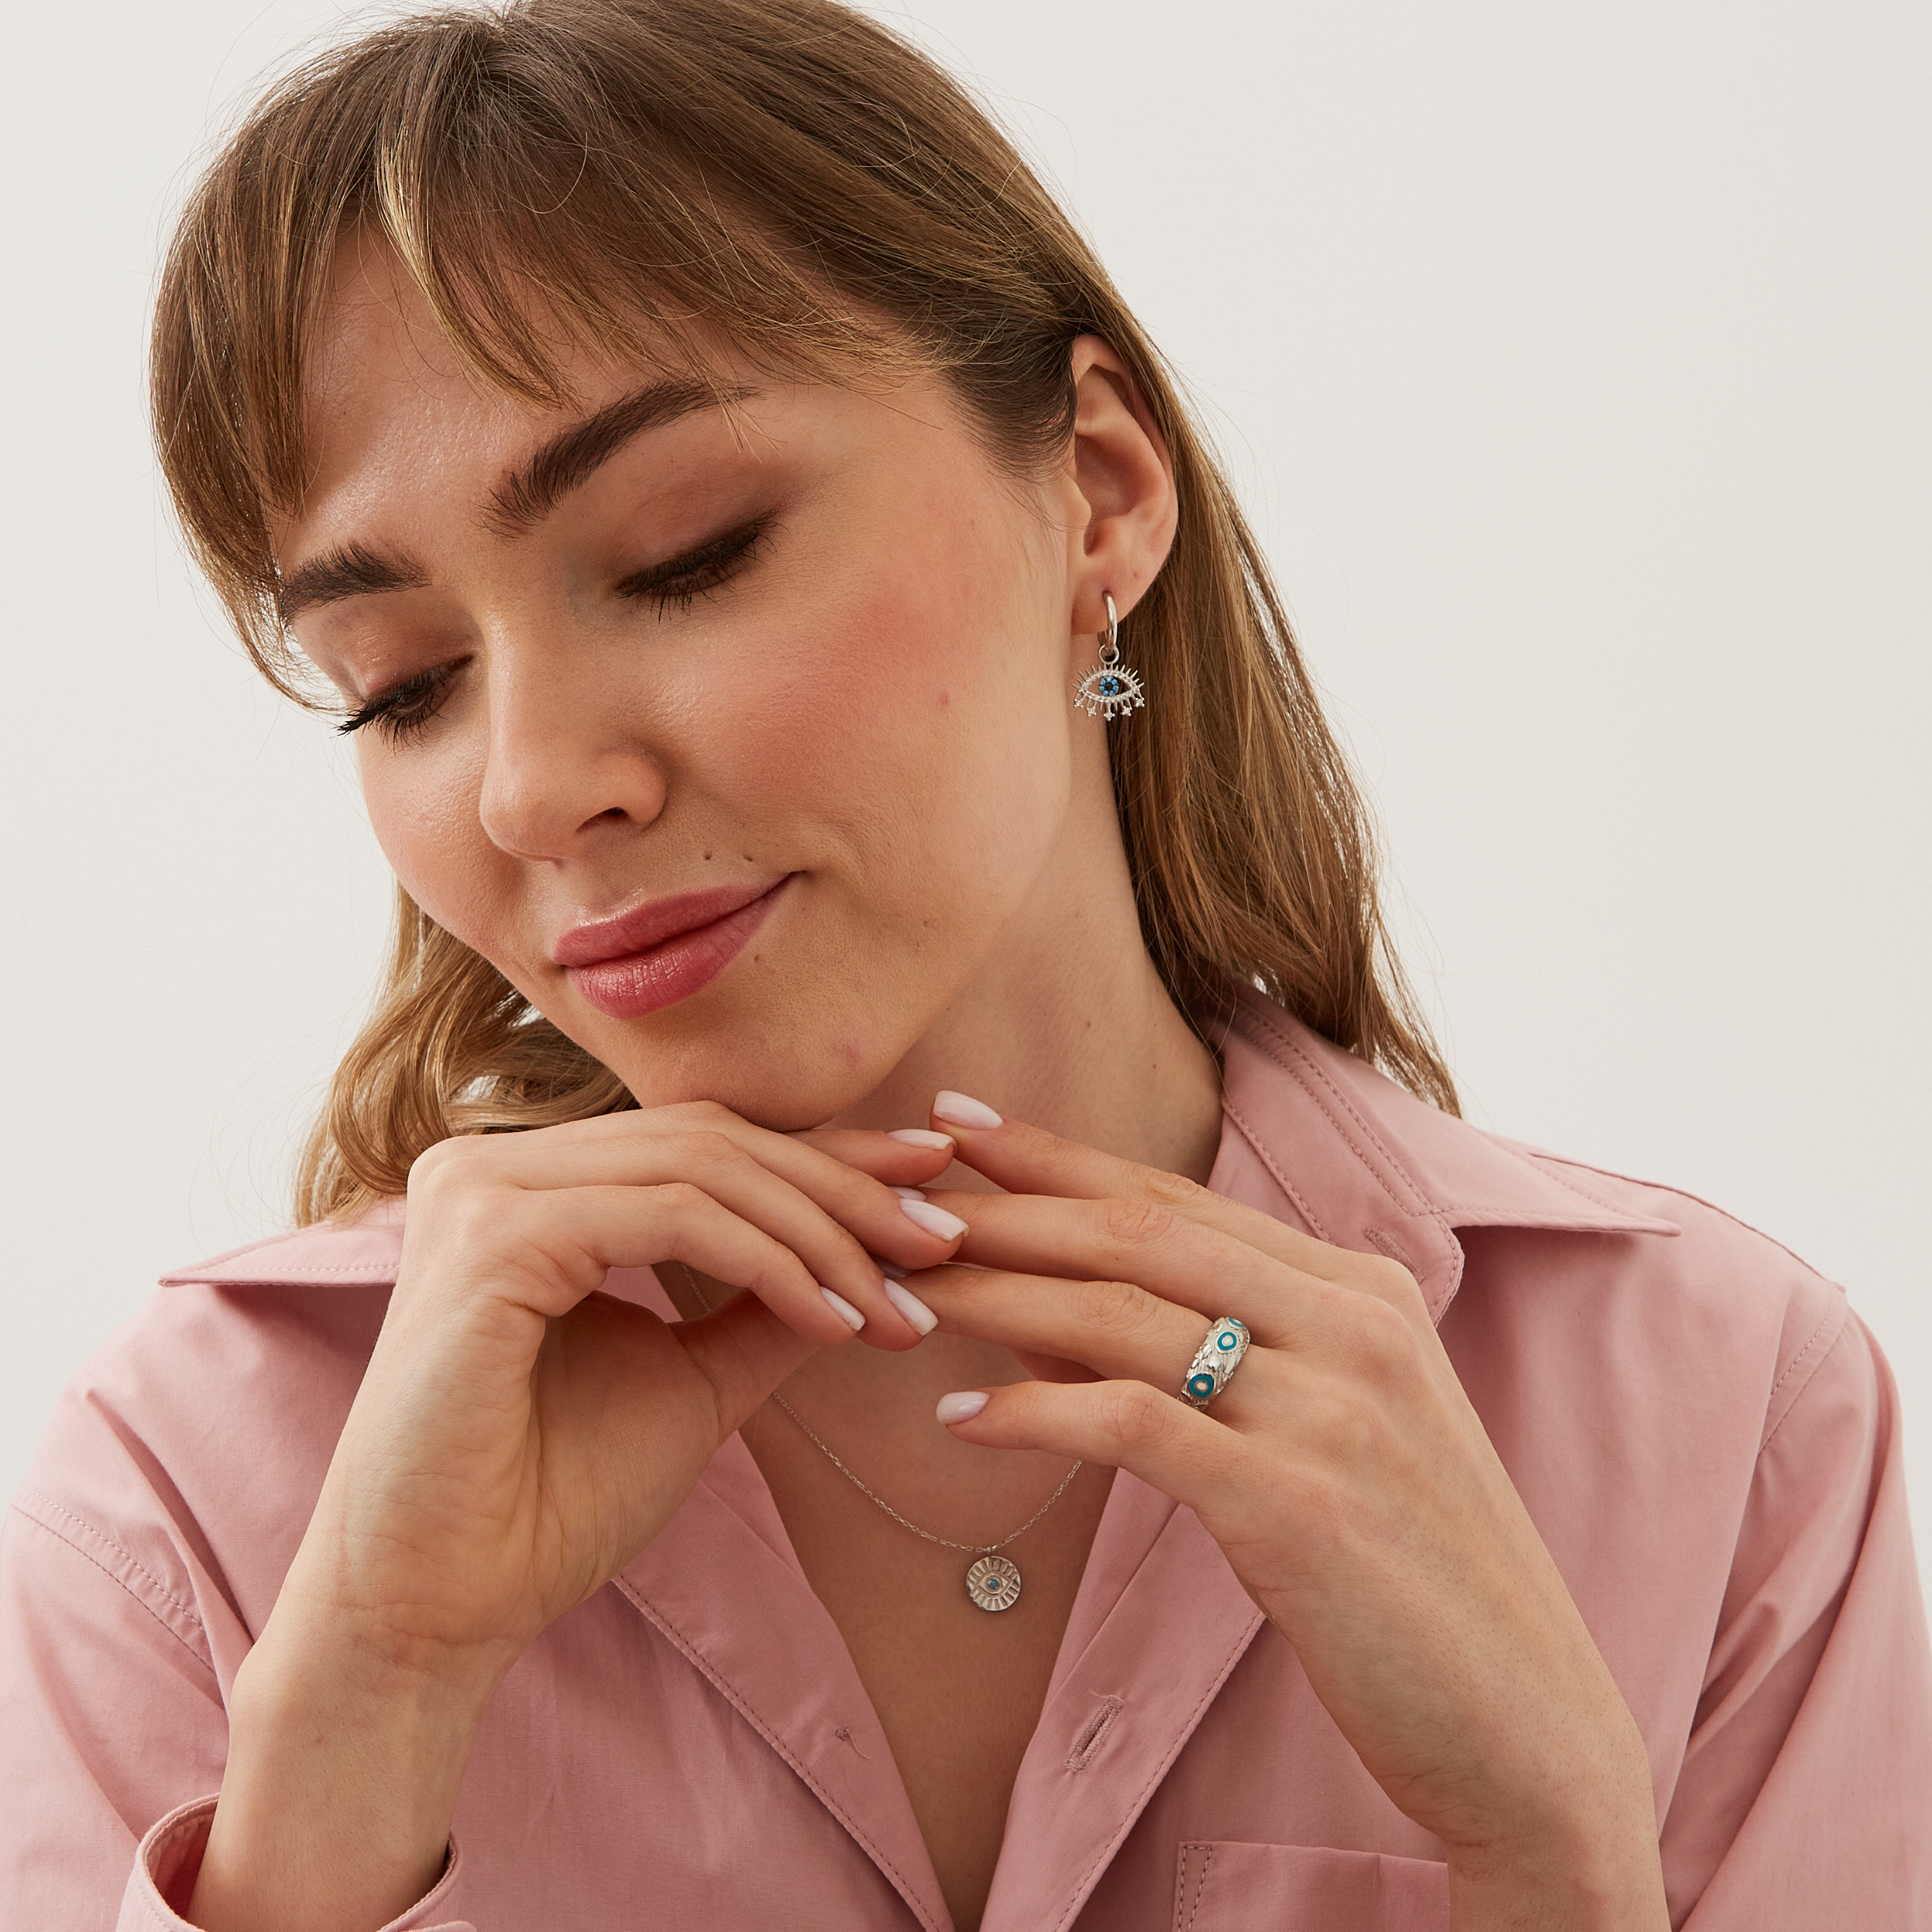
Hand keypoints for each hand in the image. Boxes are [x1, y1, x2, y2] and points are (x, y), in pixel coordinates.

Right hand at [192, 1102, 962, 1931]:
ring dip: (822, 1235)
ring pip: (703, 1169)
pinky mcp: (491, 1236)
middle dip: (844, 1191)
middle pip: (713, 1141)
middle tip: (945, 1241)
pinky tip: (833, 1320)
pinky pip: (672, 1217)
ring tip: (898, 1305)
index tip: (932, 1189)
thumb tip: (879, 1254)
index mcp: (530, 1185)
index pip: (706, 1144)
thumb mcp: (692, 1378)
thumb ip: (768, 1305)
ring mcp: (483, 1190)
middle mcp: (493, 1164)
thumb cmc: (548, 1503)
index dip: (827, 1161)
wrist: (440, 1611)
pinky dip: (769, 1261)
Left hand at [909, 1100, 1668, 1931]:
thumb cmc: (1407, 1577)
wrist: (1524, 1726)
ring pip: (1123, 1316)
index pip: (1177, 1199)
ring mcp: (1332, 1409)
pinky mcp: (1298, 1505)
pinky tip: (959, 1419)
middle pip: (1139, 1234)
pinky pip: (1134, 1427)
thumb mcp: (1324, 1434)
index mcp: (1365, 1291)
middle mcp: (1355, 1325)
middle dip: (1002, 1205)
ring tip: (899, 1287)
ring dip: (993, 1295)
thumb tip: (1039, 1312)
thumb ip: (1202, 1356)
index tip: (960, 1120)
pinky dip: (1033, 1415)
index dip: (1057, 1156)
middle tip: (893, 1189)